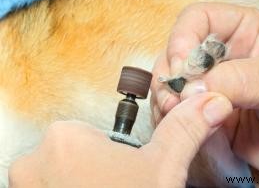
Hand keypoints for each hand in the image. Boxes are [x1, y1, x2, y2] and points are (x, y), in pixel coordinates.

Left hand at [9, 92, 232, 187]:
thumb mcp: (162, 169)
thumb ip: (183, 130)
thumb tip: (210, 102)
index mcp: (65, 138)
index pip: (92, 132)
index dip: (111, 153)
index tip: (121, 172)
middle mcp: (32, 162)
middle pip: (74, 154)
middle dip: (95, 170)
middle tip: (116, 186)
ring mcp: (25, 187)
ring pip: (60, 175)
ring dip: (81, 184)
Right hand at [151, 3, 258, 181]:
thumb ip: (236, 80)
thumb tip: (191, 88)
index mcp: (244, 31)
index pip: (198, 19)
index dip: (183, 37)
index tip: (182, 66)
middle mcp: (224, 56)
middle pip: (178, 52)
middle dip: (172, 74)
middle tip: (176, 98)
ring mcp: (214, 87)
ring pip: (174, 83)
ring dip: (168, 97)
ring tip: (178, 113)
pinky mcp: (210, 115)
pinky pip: (181, 112)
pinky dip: (174, 118)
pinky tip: (182, 126)